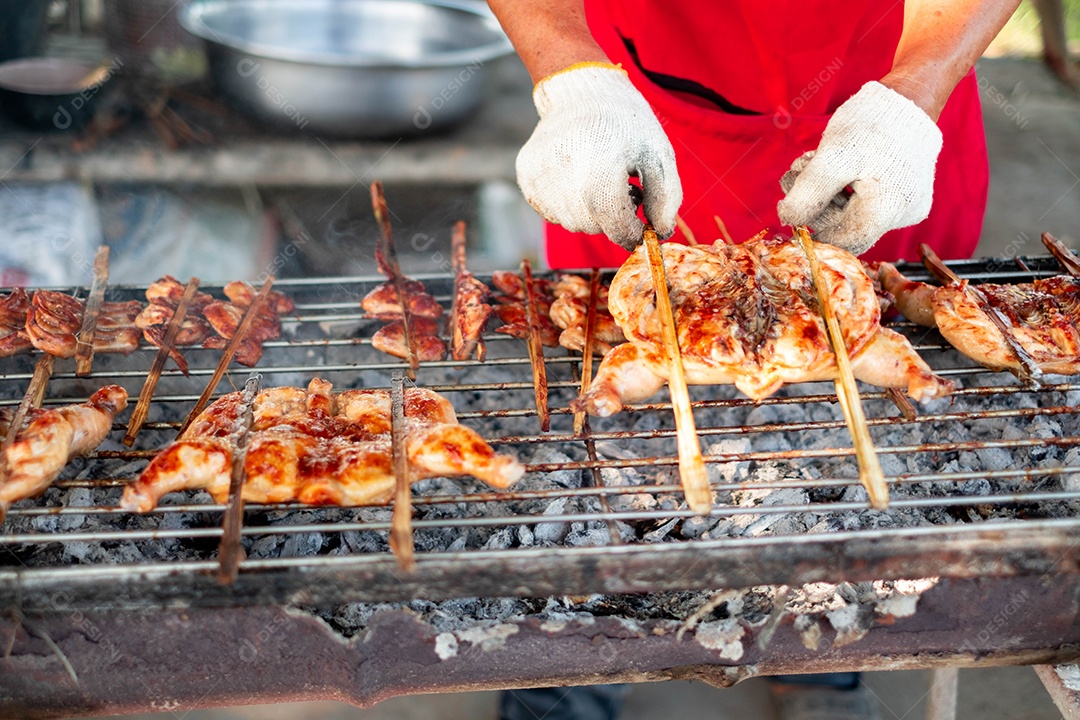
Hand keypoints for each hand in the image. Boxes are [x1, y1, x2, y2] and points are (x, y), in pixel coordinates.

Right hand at [516, 62, 681, 250]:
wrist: (580, 89)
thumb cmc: (625, 122)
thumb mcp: (659, 154)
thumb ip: (666, 198)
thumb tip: (660, 232)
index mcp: (599, 181)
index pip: (618, 231)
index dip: (635, 233)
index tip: (643, 226)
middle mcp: (565, 188)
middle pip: (595, 228)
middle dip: (612, 216)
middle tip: (621, 184)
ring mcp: (541, 184)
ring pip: (572, 222)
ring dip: (590, 210)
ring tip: (598, 176)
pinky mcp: (527, 178)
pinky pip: (551, 209)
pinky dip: (568, 201)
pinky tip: (577, 174)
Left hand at [777, 81, 942, 255]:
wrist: (908, 97)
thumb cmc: (873, 123)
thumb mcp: (833, 157)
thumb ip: (809, 193)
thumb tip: (788, 220)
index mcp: (888, 210)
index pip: (839, 241)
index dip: (810, 228)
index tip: (788, 206)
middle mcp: (903, 216)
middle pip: (844, 227)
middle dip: (813, 203)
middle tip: (791, 176)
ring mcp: (905, 207)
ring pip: (851, 214)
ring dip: (822, 192)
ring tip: (806, 163)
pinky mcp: (902, 197)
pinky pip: (864, 203)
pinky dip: (841, 187)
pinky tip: (828, 165)